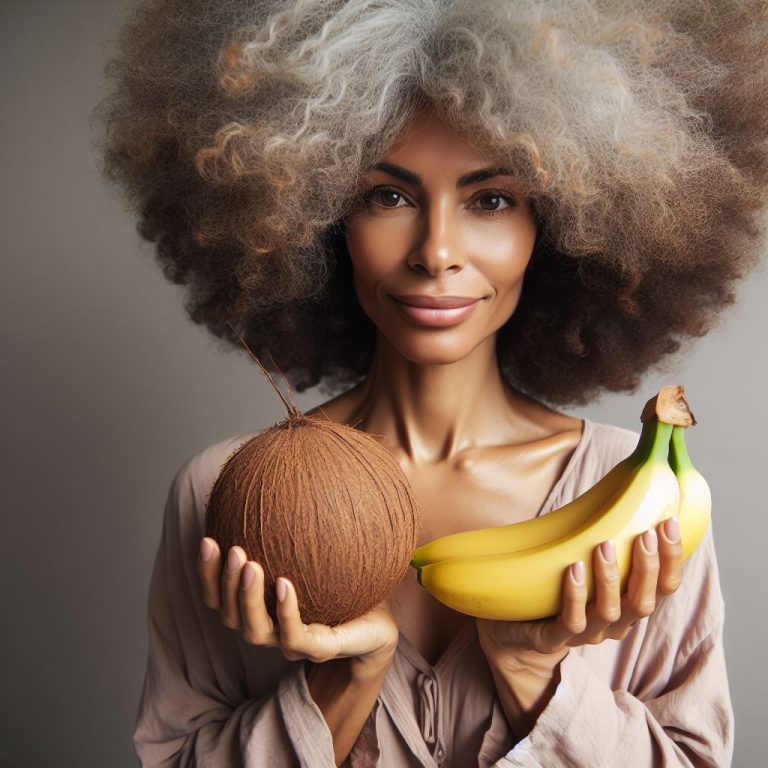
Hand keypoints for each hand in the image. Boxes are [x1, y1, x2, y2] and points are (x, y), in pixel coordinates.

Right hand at [197, 538, 398, 672]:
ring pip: (254, 630)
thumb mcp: (319, 549)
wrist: (381, 622)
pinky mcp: (318, 648)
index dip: (207, 572)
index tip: (206, 539)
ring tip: (250, 563)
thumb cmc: (347, 584)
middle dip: (224, 582)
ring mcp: (292, 642)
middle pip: (229, 613)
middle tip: (232, 548)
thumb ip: (296, 525)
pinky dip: (285, 611)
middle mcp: (271, 627)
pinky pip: (294, 636)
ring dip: (247, 596)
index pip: (222, 596)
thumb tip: (285, 472)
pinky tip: (284, 584)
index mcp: (262, 607)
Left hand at [476, 517, 683, 669]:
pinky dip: (574, 595)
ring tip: (603, 545)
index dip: (671, 558)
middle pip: (644, 603)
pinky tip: (572, 568)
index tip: (670, 523)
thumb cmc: (557, 583)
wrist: (515, 625)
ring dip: (610, 578)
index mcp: (629, 603)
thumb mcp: (587, 557)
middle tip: (644, 534)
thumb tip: (620, 488)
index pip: (664, 587)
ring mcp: (586, 634)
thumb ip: (606, 534)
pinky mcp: (553, 638)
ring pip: (609, 611)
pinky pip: (570, 621)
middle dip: (648, 568)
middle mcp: (614, 623)